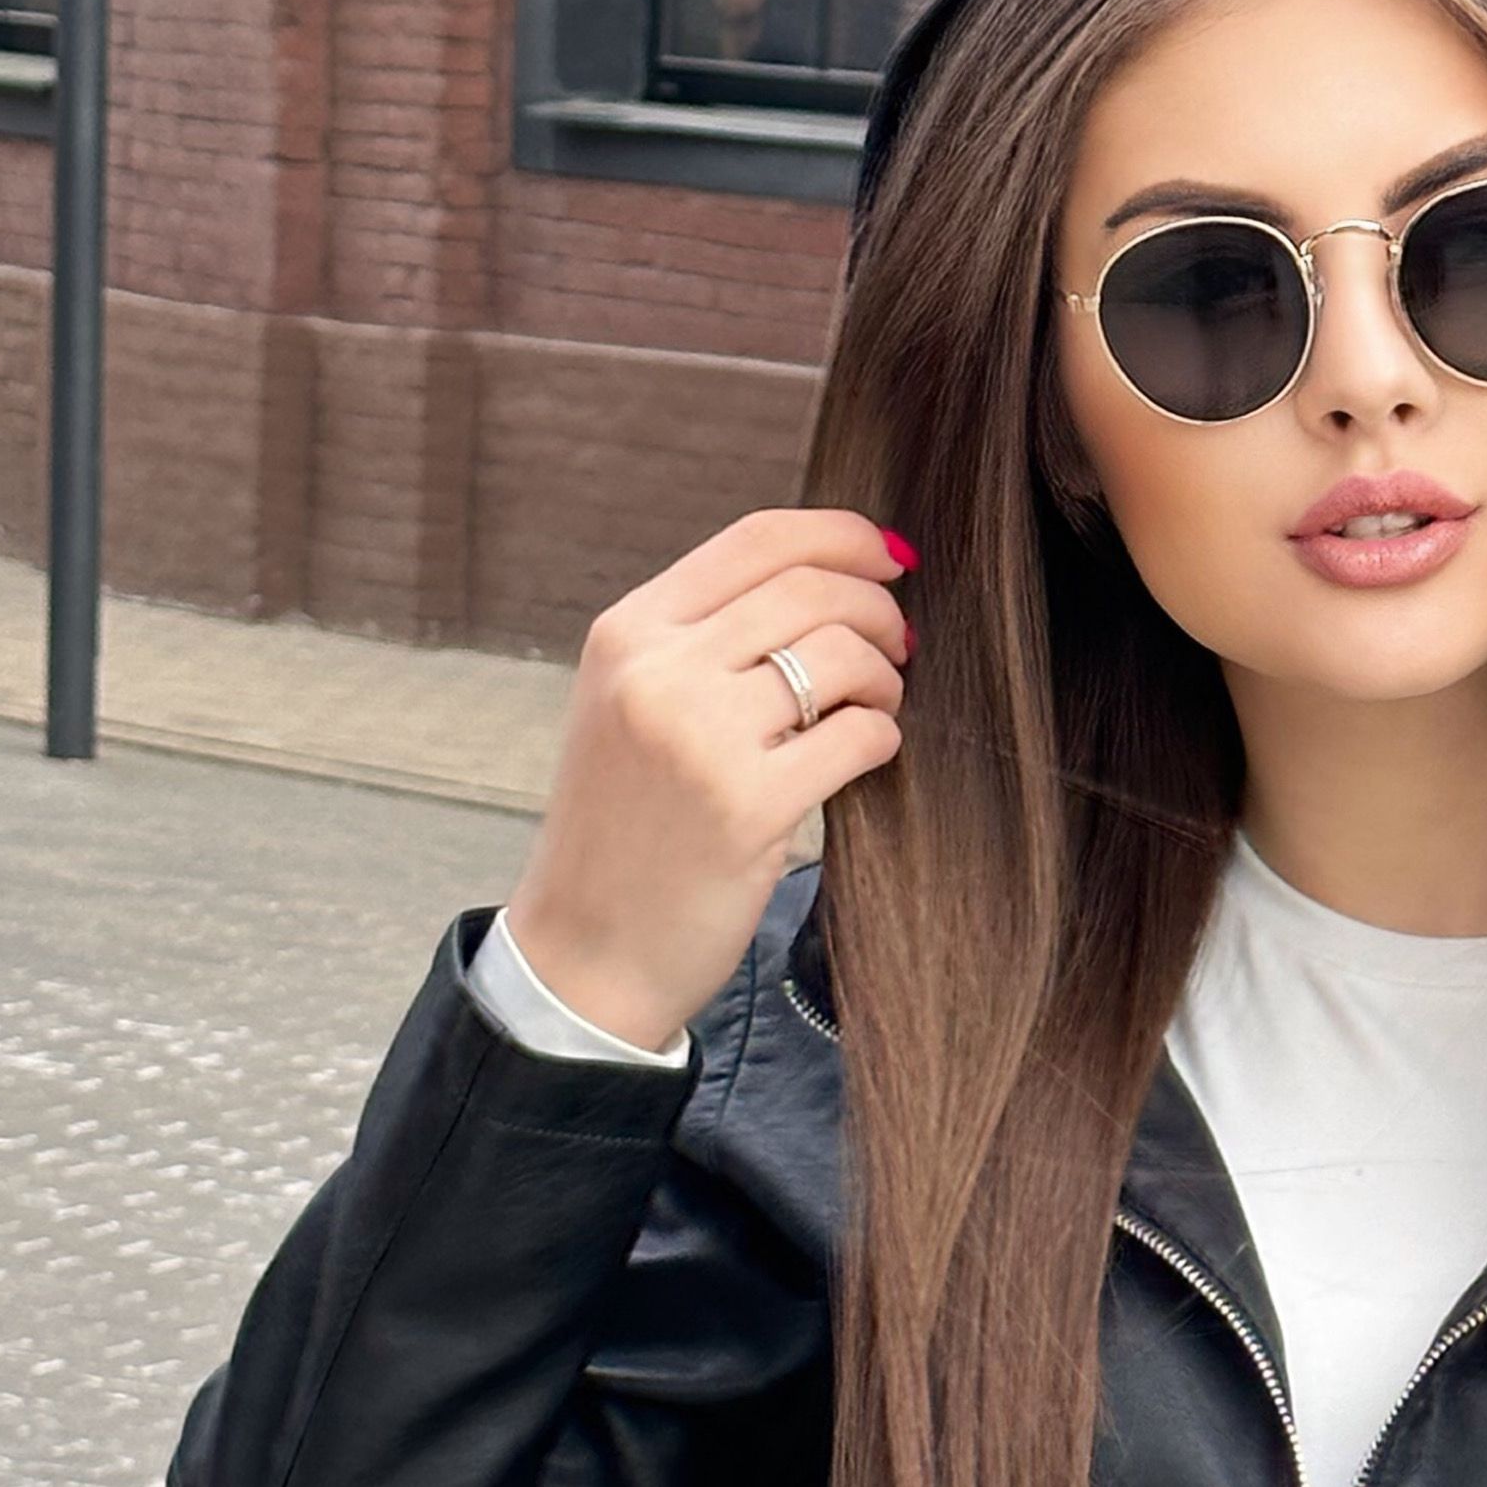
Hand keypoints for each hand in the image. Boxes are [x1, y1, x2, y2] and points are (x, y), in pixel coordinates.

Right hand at [505, 506, 915, 1052]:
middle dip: (880, 612)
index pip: (756, 539)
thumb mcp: (630, 707)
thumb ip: (704, 641)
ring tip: (878, 707)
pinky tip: (869, 756)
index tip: (890, 556)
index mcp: (627, 632)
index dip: (841, 535)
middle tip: (899, 651)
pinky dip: (883, 739)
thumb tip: (826, 582)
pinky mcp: (749, 806)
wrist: (586, 951)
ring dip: (885, 678)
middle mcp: (657, 671)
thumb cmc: (625, 830)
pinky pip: (859, 736)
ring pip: (842, 655)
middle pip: (812, 590)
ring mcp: (701, 737)